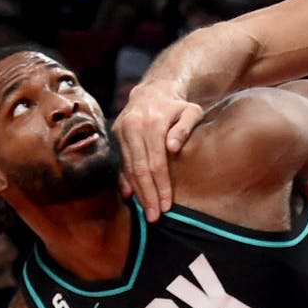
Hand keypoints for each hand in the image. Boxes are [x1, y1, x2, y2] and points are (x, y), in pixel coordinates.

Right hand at [112, 80, 204, 220]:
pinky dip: (125, 179)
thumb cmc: (178, 106)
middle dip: (148, 195)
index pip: (156, 162)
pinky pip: (120, 161)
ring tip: (146, 211)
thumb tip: (173, 148)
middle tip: (154, 217)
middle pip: (139, 168)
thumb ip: (185, 128)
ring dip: (137, 191)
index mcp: (153, 122)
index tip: (166, 205)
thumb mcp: (191, 111)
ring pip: (128, 167)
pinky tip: (129, 195)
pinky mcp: (115, 134)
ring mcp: (122, 130)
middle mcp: (133, 127)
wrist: (153, 90)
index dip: (160, 185)